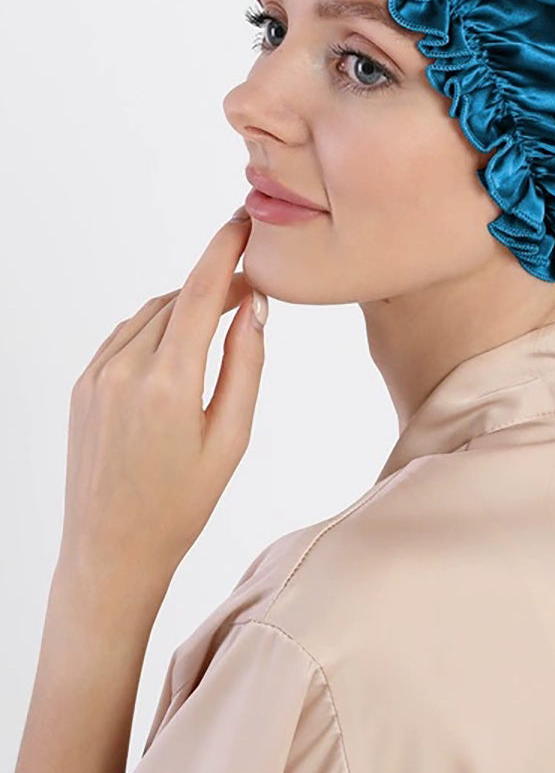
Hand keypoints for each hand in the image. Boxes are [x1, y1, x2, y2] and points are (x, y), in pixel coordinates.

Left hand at [58, 208, 266, 596]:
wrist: (111, 549)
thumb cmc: (181, 503)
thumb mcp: (231, 438)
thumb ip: (245, 365)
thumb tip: (254, 306)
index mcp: (169, 383)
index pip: (201, 292)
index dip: (225, 250)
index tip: (244, 223)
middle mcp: (125, 369)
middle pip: (178, 299)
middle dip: (215, 284)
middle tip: (251, 291)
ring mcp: (96, 375)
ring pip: (150, 314)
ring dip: (185, 306)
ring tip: (219, 323)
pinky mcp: (82, 385)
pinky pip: (125, 335)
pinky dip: (156, 327)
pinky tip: (178, 349)